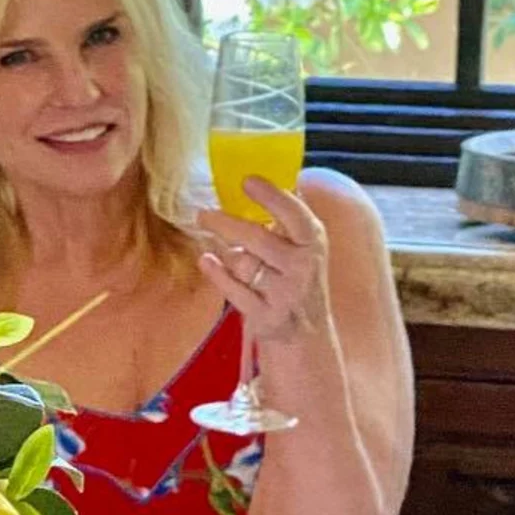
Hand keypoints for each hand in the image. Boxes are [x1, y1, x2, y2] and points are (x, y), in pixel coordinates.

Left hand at [198, 175, 331, 341]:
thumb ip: (285, 219)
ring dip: (225, 251)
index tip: (247, 180)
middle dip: (226, 224)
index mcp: (312, 241)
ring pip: (243, 263)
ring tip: (211, 237)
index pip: (294, 214)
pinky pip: (234, 290)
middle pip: (259, 238)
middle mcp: (302, 266)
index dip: (271, 196)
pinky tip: (207, 260)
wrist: (307, 336)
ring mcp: (284, 293)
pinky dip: (217, 274)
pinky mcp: (266, 316)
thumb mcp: (303, 248)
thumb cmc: (297, 280)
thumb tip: (257, 178)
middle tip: (203, 214)